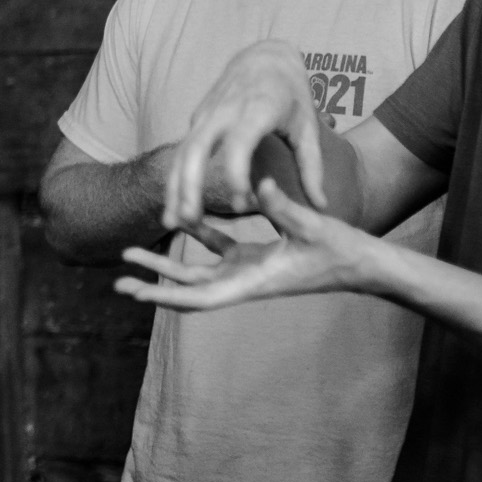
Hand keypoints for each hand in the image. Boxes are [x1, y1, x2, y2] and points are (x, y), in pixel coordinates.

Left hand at [116, 178, 381, 312]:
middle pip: (188, 289)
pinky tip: (181, 221)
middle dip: (153, 284)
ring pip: (198, 270)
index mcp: (253, 281)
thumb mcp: (310, 226)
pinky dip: (199, 237)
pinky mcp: (256, 258)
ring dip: (167, 263)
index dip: (165, 296)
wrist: (364, 264)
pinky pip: (219, 249)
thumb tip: (259, 184)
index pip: (200, 297)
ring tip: (133, 252)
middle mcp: (244, 281)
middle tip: (117, 278)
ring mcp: (249, 270)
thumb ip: (283, 207)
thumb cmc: (342, 250)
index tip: (136, 293)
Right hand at [164, 40, 325, 230]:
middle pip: (196, 149)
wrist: (264, 56)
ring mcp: (206, 113)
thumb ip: (312, 168)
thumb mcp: (308, 127)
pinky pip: (181, 152)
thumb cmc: (291, 94)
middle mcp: (224, 110)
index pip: (238, 144)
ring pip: (182, 152)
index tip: (242, 205)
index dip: (237, 175)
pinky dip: (175, 180)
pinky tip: (175, 207)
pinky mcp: (197, 119)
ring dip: (174, 188)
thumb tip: (321, 206)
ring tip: (171, 223)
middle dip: (189, 186)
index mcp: (256, 109)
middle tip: (189, 221)